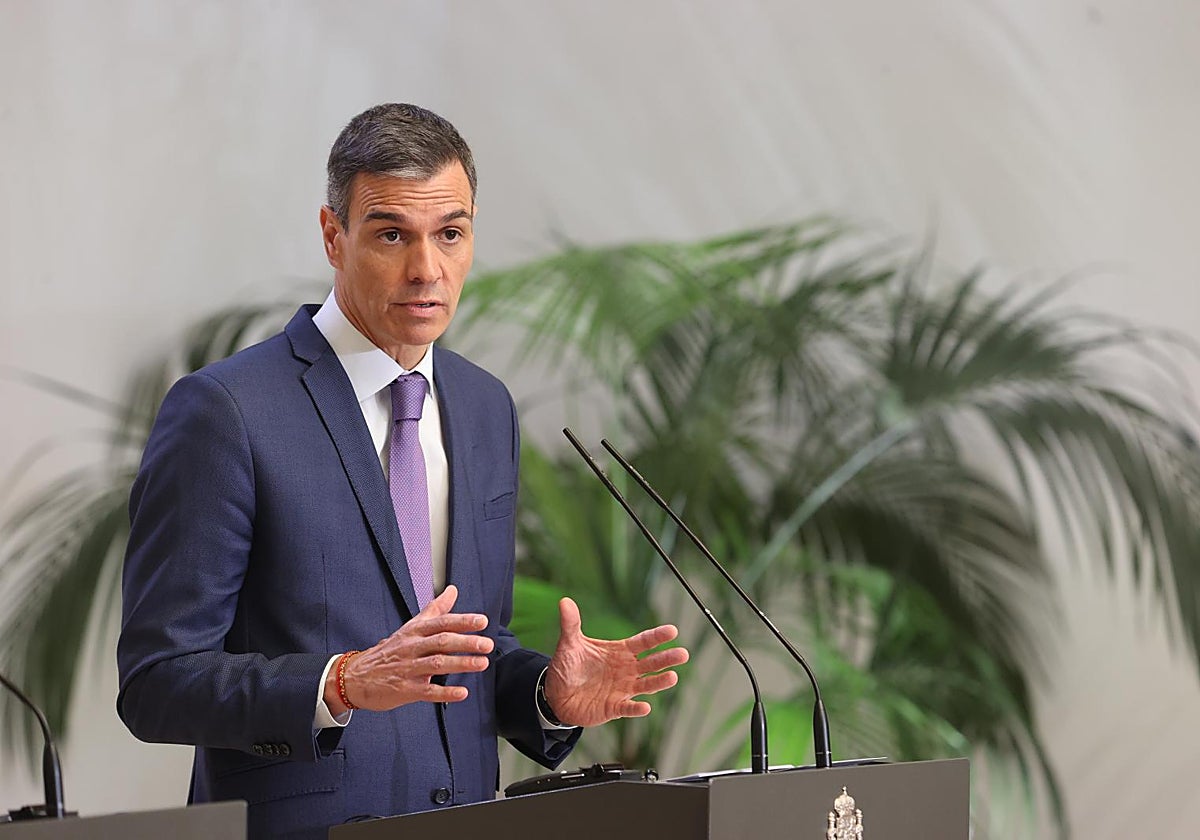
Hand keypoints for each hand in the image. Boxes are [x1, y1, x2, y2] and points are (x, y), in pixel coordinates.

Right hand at [325, 585, 493, 714]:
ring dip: (460, 664)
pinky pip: (427, 691)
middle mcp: (412, 647)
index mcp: (414, 631)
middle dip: (465, 642)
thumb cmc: (389, 651)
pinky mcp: (405, 689)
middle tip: (487, 644)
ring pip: (436, 664)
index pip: (441, 622)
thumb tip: (453, 590)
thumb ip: (434, 610)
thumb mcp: (410, 627)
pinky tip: (462, 693)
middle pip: (441, 642)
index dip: (462, 621)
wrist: (355, 677)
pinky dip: (445, 693)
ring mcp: (408, 668)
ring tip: (482, 664)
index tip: (482, 621)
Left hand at [543, 597, 688, 727]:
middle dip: (667, 658)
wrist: (557, 695)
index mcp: (620, 652)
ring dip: (659, 682)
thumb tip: (565, 601)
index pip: (643, 642)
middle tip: (683, 654)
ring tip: (673, 677)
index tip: (673, 631)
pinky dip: (636, 708)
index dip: (657, 637)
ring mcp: (622, 689)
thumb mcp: (569, 643)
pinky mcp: (614, 707)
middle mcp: (626, 670)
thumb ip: (571, 623)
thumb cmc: (568, 667)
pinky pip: (628, 708)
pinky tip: (645, 707)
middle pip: (651, 663)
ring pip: (646, 685)